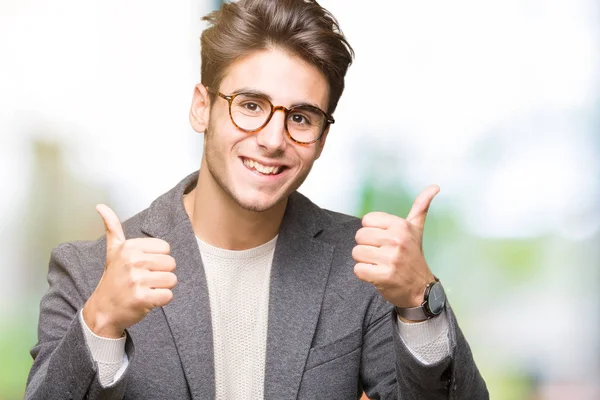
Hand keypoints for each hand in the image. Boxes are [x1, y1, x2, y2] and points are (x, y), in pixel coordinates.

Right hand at [82, 204, 176, 337]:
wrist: (103, 310)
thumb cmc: (113, 279)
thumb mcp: (112, 251)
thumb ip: (112, 228)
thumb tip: (100, 206)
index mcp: (129, 247)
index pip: (165, 248)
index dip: (157, 259)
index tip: (141, 267)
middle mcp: (132, 261)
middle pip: (171, 264)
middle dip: (161, 274)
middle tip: (143, 281)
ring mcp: (136, 280)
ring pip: (172, 280)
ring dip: (162, 288)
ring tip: (145, 289)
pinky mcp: (141, 298)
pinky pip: (168, 295)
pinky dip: (160, 300)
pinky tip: (146, 300)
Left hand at [352, 185, 439, 309]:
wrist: (421, 288)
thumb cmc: (413, 256)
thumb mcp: (416, 229)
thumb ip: (421, 206)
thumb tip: (435, 186)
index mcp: (401, 225)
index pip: (366, 220)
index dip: (372, 231)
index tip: (385, 240)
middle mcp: (397, 240)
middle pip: (359, 236)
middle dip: (367, 246)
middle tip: (382, 254)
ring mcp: (391, 259)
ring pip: (357, 252)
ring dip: (365, 261)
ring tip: (380, 264)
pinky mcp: (384, 276)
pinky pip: (358, 270)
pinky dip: (365, 274)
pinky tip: (378, 274)